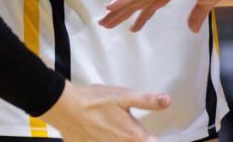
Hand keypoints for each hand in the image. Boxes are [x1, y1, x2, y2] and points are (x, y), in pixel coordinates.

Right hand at [40, 81, 169, 141]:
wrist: (66, 107)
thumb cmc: (94, 100)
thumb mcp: (124, 96)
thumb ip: (147, 101)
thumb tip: (167, 101)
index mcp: (131, 135)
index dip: (153, 139)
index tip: (152, 135)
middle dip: (137, 138)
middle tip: (125, 125)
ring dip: (119, 139)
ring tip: (110, 126)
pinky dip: (104, 140)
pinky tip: (99, 131)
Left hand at [100, 0, 230, 33]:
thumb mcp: (206, 2)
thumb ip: (197, 15)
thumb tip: (192, 30)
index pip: (152, 6)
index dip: (141, 17)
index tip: (132, 28)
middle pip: (137, 4)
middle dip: (122, 15)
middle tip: (106, 24)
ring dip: (117, 10)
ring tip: (102, 20)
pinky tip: (110, 6)